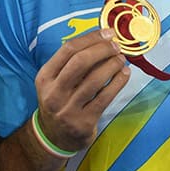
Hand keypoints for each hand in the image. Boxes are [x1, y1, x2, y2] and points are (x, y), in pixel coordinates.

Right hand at [34, 29, 129, 152]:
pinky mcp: (84, 121)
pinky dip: (118, 82)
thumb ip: (72, 63)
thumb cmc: (60, 101)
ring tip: (121, 59)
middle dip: (102, 49)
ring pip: (95, 79)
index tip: (107, 33)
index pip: (68, 49)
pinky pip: (105, 97)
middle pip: (81, 62)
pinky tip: (125, 74)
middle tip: (116, 46)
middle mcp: (53, 92)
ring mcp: (68, 109)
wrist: (55, 138)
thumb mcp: (55, 82)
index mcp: (45, 77)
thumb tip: (102, 39)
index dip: (91, 38)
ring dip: (112, 64)